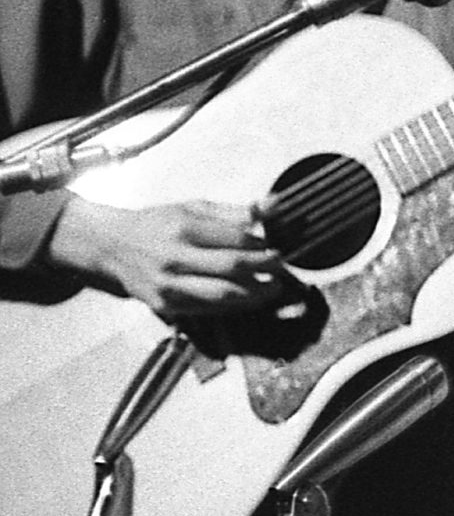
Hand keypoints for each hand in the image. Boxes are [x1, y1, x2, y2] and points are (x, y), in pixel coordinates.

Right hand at [46, 196, 280, 316]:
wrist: (110, 247)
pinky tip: (246, 298)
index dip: (262, 245)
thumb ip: (234, 211)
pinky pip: (207, 310)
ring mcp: (168, 285)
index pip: (236, 239)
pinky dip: (232, 306)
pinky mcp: (164, 306)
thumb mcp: (192, 208)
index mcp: (183, 228)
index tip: (276, 247)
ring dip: (254, 294)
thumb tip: (273, 204)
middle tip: (281, 268)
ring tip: (272, 288)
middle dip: (265, 269)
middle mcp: (174, 258)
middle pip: (232, 267)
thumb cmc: (156, 224)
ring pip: (222, 295)